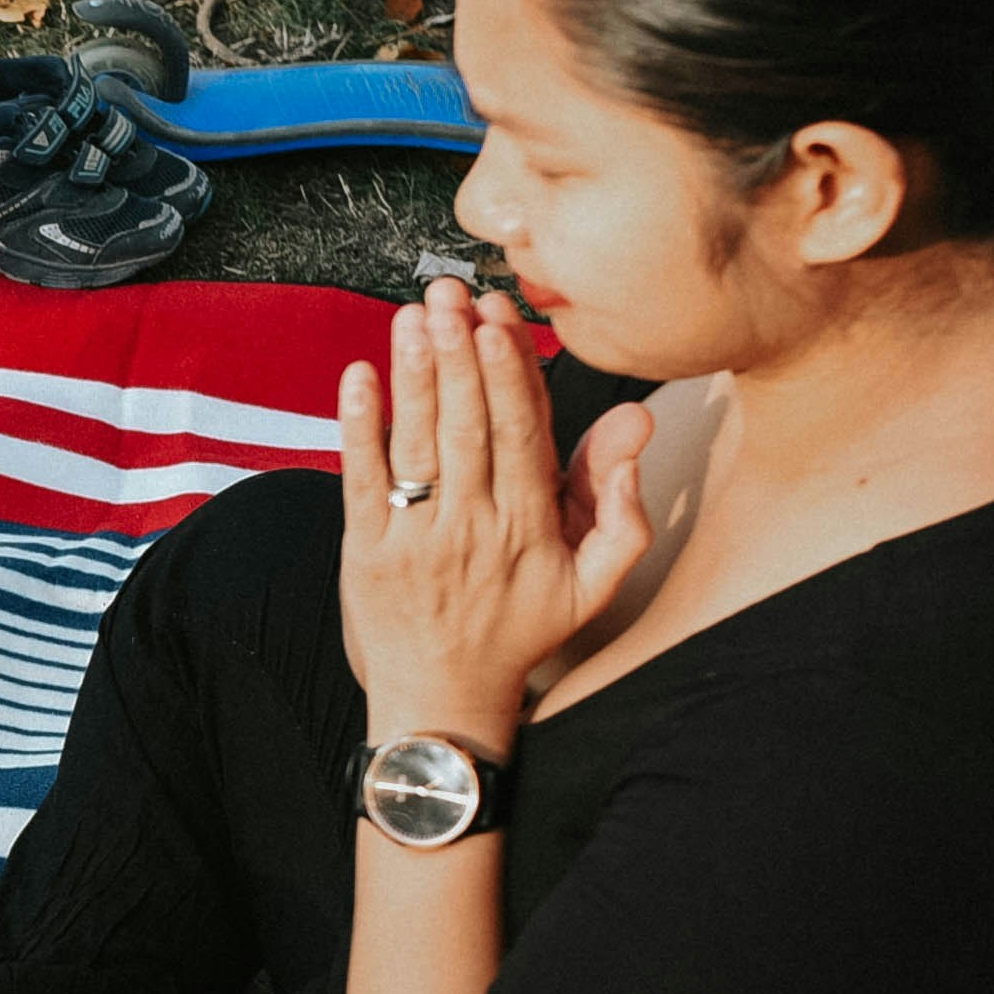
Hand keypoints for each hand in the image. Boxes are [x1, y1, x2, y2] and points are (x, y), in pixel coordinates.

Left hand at [336, 280, 650, 738]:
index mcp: (530, 527)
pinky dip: (357, 426)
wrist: (444, 699)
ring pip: (417, 444)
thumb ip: (624, 510)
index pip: (522, 434)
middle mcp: (473, 528)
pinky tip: (358, 376)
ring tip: (412, 315)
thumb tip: (636, 431)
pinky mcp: (365, 551)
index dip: (509, 373)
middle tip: (451, 294)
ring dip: (413, 375)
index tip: (500, 320)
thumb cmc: (521, 632)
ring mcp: (415, 539)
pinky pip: (360, 479)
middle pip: (467, 426)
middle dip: (458, 355)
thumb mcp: (594, 584)